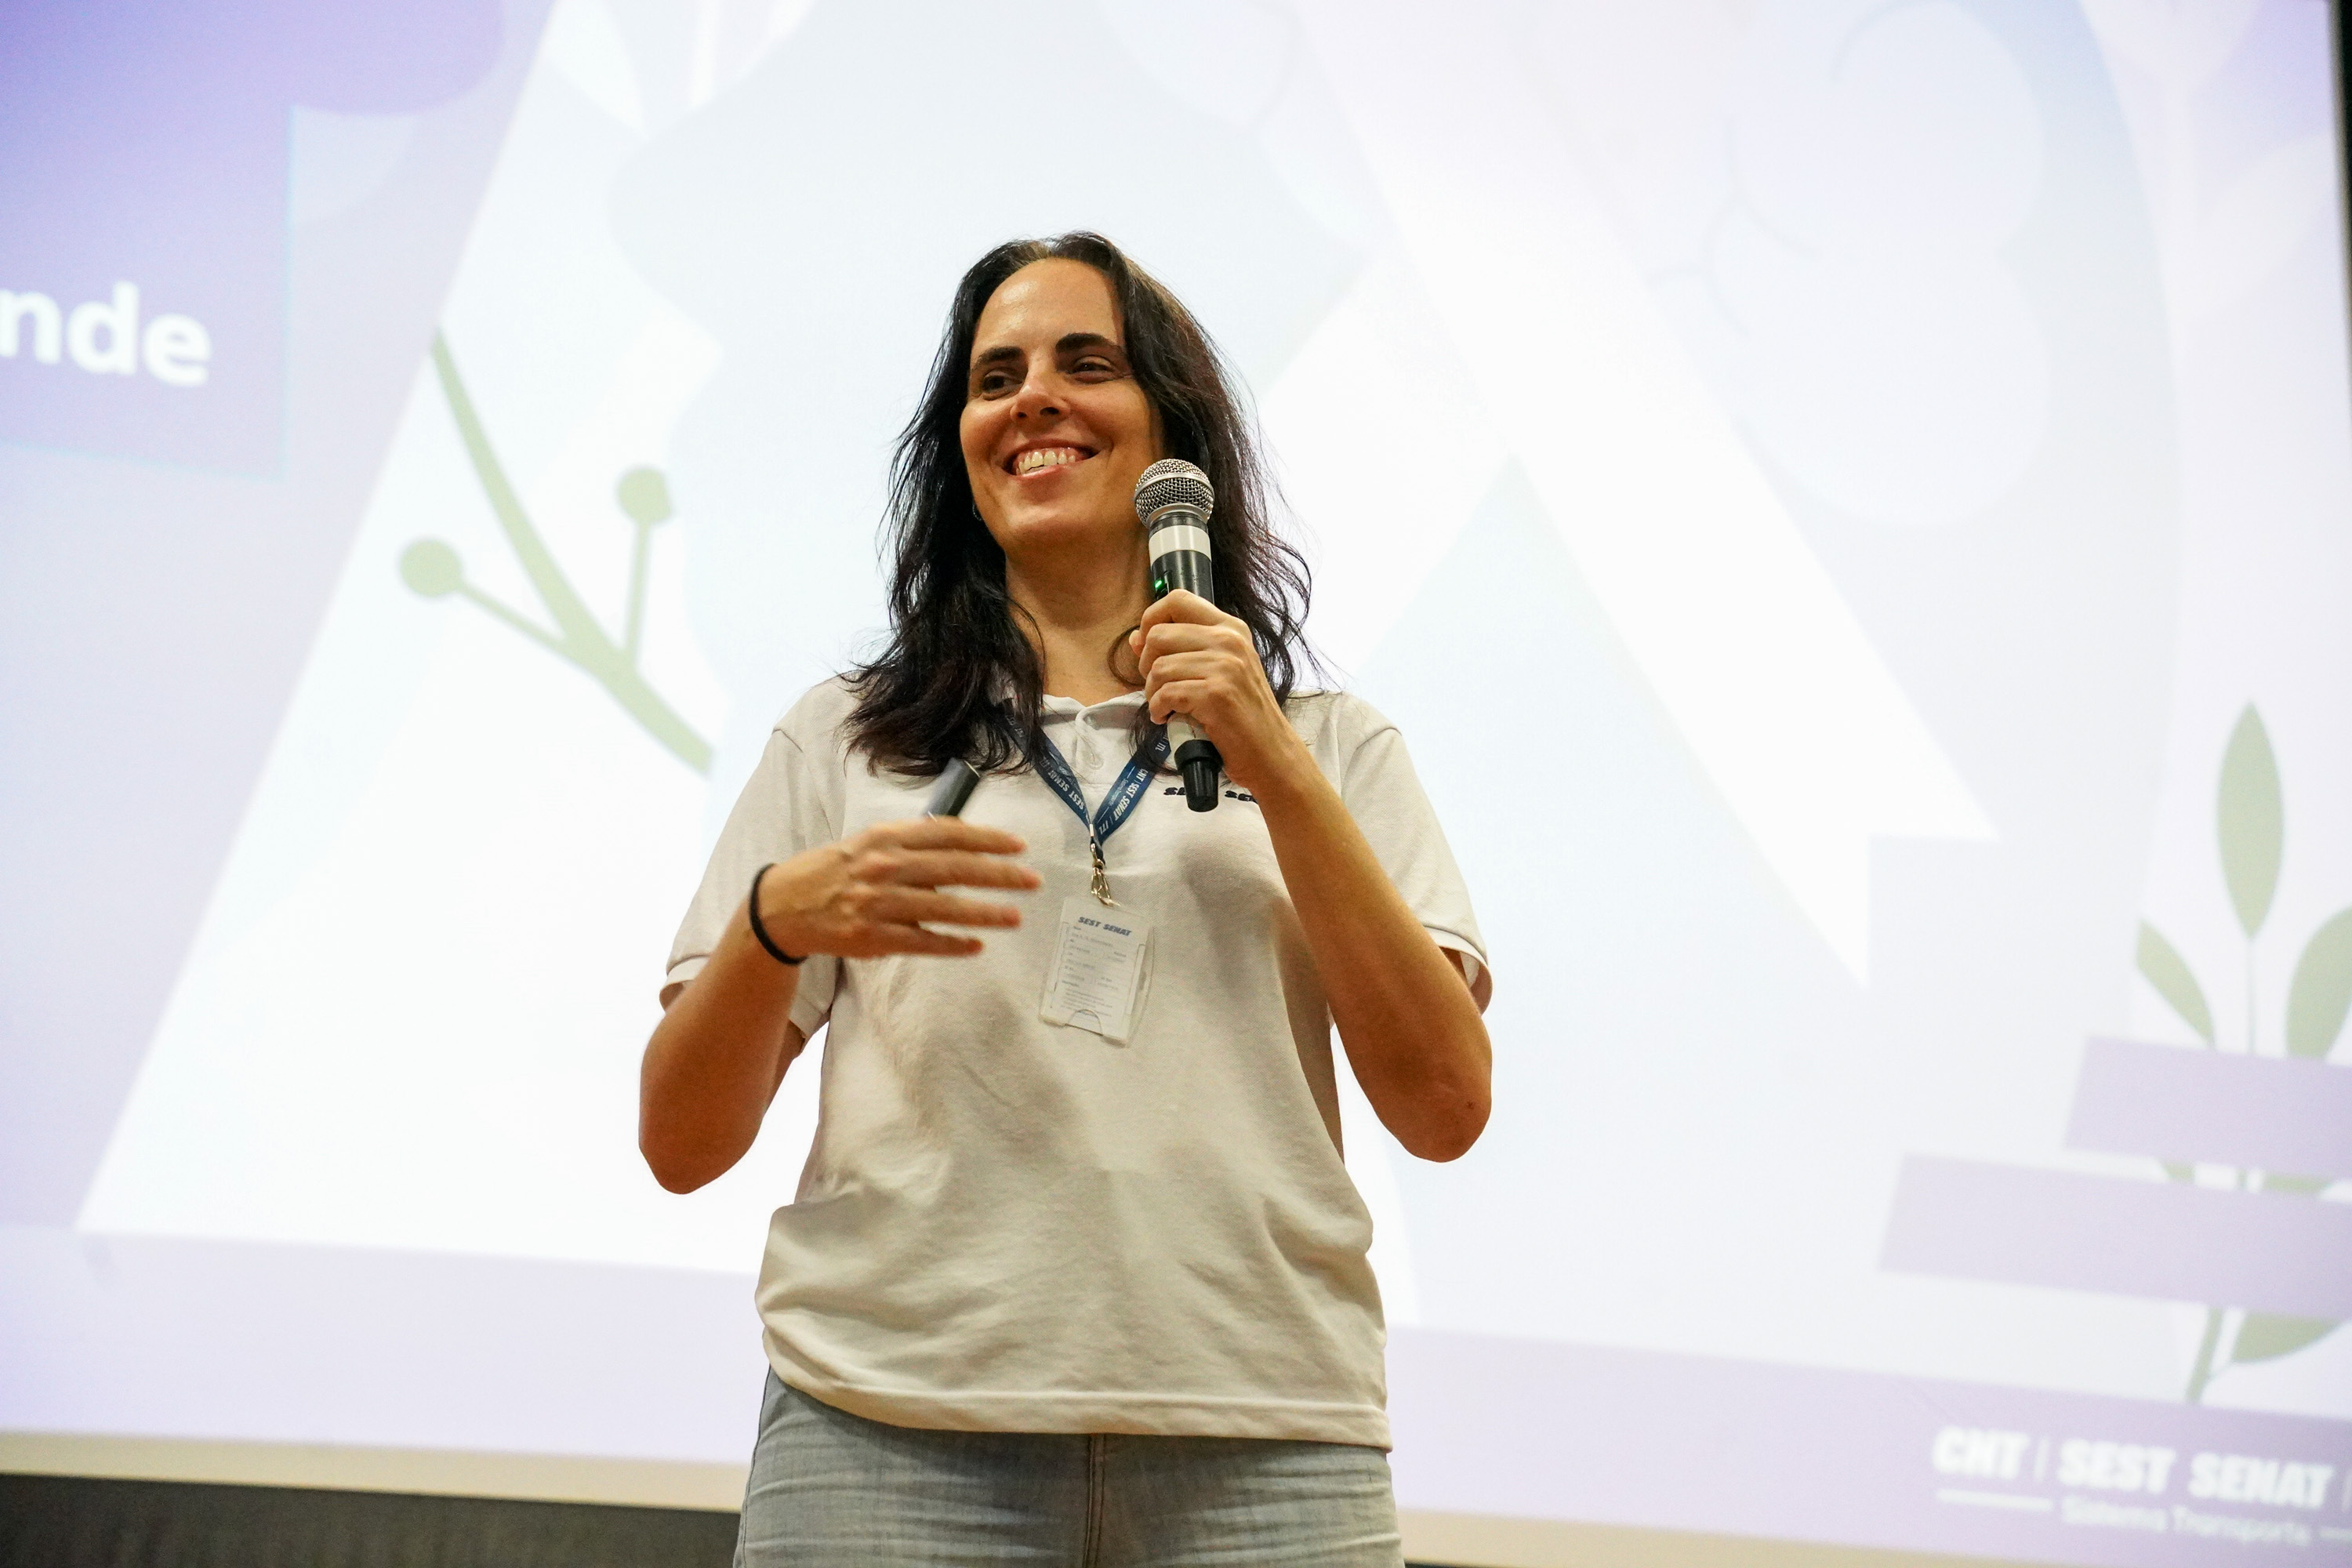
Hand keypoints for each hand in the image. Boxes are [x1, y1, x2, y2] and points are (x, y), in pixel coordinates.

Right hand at [754, 818, 1037, 958]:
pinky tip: (976, 945)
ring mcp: (879, 903)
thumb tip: (962, 840)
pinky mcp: (872, 936)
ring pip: (944, 907)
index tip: (1018, 846)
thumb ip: (912, 841)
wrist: (785, 905)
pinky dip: (951, 944)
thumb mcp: (870, 842)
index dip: (987, 838)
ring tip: (1015, 917)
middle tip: (1031, 880)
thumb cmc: (837, 870)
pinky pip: (922, 941)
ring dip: (984, 913)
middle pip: (954, 868)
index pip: (948, 834)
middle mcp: (885, 866)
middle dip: (999, 874)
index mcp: (887, 837)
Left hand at [1130, 591, 1314, 798]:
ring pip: (1158, 668)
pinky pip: (1165, 694)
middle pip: (1158, 635)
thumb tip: (1136, 637)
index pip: (1178, 599)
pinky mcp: (1216, 694)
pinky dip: (1158, 710)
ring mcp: (1224, 667)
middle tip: (1158, 686)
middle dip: (1146, 664)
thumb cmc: (1242, 714)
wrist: (1271, 752)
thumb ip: (1182, 649)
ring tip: (1166, 707)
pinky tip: (1168, 718)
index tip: (1146, 644)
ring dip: (1152, 693)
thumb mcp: (1219, 670)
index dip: (1151, 618)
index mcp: (1230, 628)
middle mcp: (1229, 641)